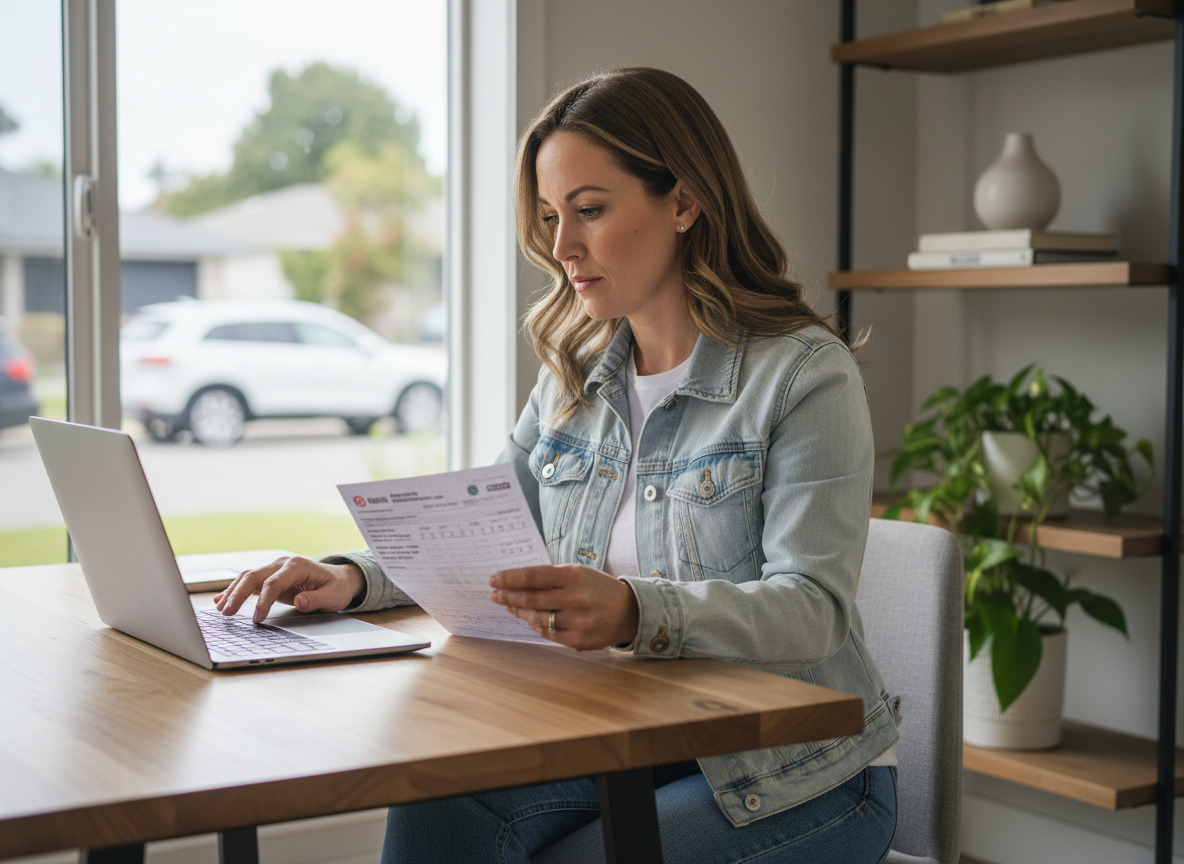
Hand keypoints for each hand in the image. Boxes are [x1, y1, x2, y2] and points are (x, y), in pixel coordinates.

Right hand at [213, 555, 364, 622]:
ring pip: (248, 577)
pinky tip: (221, 600)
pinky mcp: (270, 576)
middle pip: (254, 576)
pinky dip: (235, 590)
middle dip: (238, 594)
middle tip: (226, 613)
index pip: (273, 583)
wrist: (338, 579)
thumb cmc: (336, 587)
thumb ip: (316, 599)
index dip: (263, 601)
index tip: (256, 619)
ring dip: (232, 592)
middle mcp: (282, 563)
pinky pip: (249, 581)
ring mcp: (274, 568)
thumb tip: (300, 602)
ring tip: (220, 609)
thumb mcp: (333, 596)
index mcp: (297, 566)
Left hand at [489, 564, 639, 650]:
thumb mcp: (579, 573)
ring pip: (537, 619)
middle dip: (508, 596)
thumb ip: (551, 577)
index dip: (510, 578)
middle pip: (531, 599)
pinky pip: (548, 634)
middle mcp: (576, 598)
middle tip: (495, 594)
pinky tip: (528, 618)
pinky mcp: (579, 641)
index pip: (533, 576)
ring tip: (509, 606)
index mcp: (575, 576)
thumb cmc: (598, 588)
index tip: (494, 579)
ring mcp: (578, 622)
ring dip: (519, 612)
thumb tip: (516, 583)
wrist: (630, 611)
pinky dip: (535, 625)